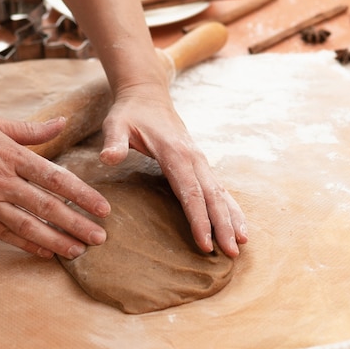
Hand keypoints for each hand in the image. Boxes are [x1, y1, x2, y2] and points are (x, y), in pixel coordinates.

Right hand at [0, 112, 109, 258]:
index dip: (83, 195)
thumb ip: (31, 129)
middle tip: (100, 237)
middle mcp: (2, 181)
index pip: (56, 178)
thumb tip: (63, 123)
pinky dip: (26, 245)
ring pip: (28, 226)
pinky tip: (45, 253)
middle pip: (48, 206)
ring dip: (56, 240)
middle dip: (77, 223)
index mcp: (11, 155)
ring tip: (79, 251)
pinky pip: (3, 235)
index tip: (103, 207)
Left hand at [98, 84, 247, 257]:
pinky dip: (230, 208)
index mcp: (175, 153)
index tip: (204, 244)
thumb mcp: (116, 124)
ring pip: (221, 194)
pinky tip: (237, 225)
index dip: (199, 219)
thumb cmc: (129, 113)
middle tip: (231, 254)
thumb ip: (114, 142)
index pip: (190, 192)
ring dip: (232, 219)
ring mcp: (200, 160)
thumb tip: (108, 158)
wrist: (147, 94)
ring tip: (241, 244)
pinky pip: (219, 189)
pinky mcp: (200, 163)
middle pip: (212, 197)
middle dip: (223, 226)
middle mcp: (194, 158)